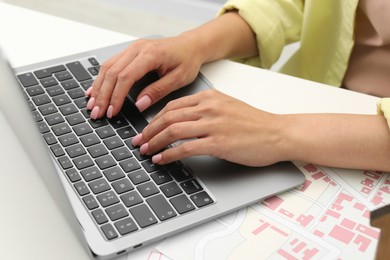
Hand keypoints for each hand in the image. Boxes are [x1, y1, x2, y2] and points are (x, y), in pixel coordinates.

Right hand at [86, 36, 202, 118]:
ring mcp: (131, 49)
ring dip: (98, 87)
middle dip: (103, 95)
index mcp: (150, 54)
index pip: (126, 77)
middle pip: (112, 72)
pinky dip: (101, 79)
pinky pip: (110, 64)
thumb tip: (139, 105)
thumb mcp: (178, 79)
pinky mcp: (129, 52)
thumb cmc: (187, 60)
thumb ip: (157, 91)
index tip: (112, 112)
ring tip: (92, 105)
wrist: (190, 45)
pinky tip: (95, 90)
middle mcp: (137, 49)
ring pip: (107, 67)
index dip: (116, 96)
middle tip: (97, 113)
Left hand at [133, 89, 284, 166]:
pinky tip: (161, 159)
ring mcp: (214, 124)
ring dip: (155, 142)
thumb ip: (206, 110)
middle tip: (138, 141)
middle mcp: (209, 107)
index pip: (172, 106)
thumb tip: (183, 121)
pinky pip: (185, 148)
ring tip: (145, 151)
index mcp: (210, 97)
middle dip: (148, 131)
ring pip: (173, 130)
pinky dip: (169, 154)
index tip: (146, 129)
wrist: (278, 133)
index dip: (154, 119)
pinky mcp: (218, 142)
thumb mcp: (228, 107)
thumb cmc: (255, 124)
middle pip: (168, 117)